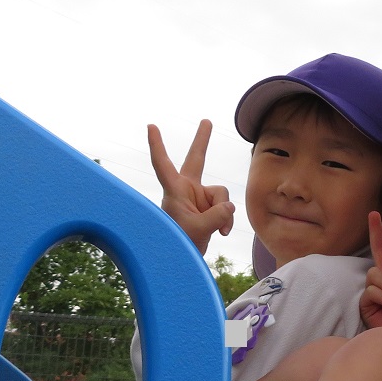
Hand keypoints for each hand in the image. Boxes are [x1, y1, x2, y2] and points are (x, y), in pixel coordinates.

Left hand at [148, 119, 234, 254]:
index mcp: (174, 191)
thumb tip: (230, 206)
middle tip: (206, 120)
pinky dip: (226, 220)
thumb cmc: (181, 242)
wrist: (186, 259)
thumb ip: (218, 215)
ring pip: (221, 194)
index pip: (163, 165)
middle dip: (202, 140)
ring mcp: (199, 197)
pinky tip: (220, 233)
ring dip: (222, 214)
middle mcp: (186, 189)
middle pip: (196, 159)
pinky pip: (226, 207)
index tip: (151, 126)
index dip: (157, 145)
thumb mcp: (199, 229)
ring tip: (217, 231)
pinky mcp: (210, 206)